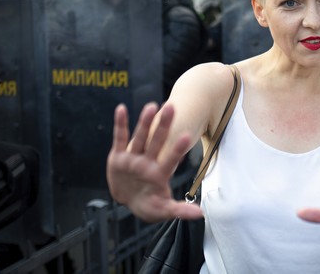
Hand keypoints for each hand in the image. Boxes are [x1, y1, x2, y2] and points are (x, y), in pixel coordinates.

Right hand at [106, 102, 202, 221]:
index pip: (171, 159)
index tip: (187, 136)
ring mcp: (133, 157)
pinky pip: (120, 138)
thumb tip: (200, 214)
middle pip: (157, 141)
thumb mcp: (163, 210)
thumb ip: (179, 210)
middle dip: (163, 126)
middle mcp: (147, 162)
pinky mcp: (119, 156)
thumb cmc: (149, 205)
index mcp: (159, 174)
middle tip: (171, 107)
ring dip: (144, 122)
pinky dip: (120, 124)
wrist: (129, 201)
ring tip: (151, 106)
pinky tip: (121, 109)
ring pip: (140, 137)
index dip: (177, 149)